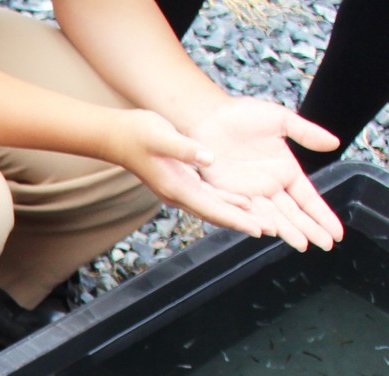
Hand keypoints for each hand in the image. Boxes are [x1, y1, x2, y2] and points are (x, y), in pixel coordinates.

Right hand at [106, 108, 265, 238]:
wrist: (116, 137)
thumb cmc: (137, 133)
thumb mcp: (162, 135)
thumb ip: (186, 148)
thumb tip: (210, 158)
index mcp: (177, 187)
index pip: (212, 208)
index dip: (237, 219)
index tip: (259, 229)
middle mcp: (178, 194)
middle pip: (216, 215)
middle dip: (243, 224)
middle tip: (271, 231)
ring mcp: (178, 191)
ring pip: (214, 209)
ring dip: (238, 216)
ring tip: (263, 221)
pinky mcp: (180, 183)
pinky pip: (208, 198)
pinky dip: (227, 203)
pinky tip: (243, 203)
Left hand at [182, 98, 342, 250]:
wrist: (209, 116)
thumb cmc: (243, 116)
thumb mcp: (282, 121)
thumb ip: (307, 134)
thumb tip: (336, 143)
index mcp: (287, 172)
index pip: (309, 199)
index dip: (323, 215)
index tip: (337, 231)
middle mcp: (270, 188)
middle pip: (294, 214)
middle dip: (312, 229)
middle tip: (327, 245)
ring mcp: (249, 193)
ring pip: (273, 217)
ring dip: (288, 231)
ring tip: (304, 244)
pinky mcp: (227, 194)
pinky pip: (245, 211)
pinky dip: (258, 221)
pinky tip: (272, 231)